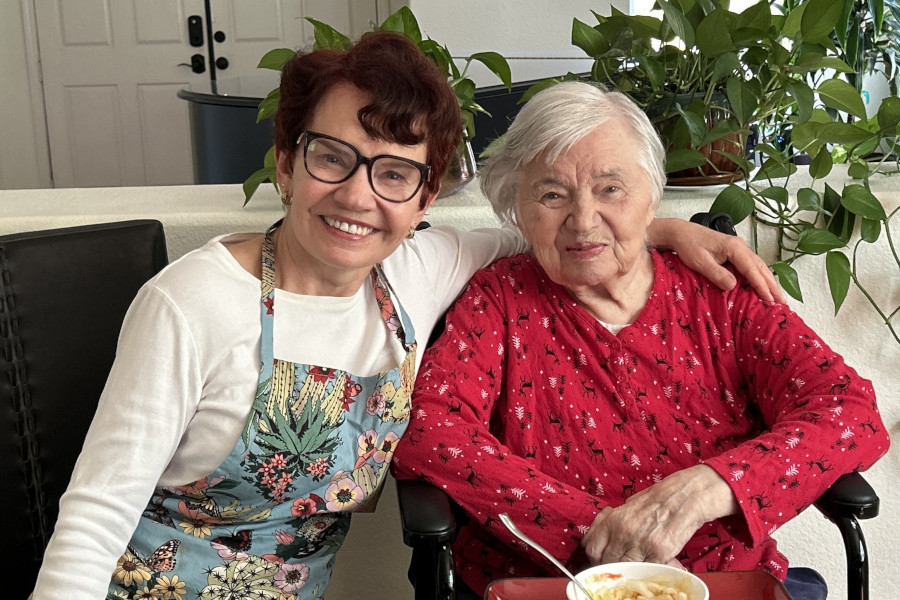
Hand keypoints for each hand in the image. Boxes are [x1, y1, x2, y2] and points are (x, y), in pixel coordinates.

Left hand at [581, 465, 737, 564]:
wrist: (685, 497)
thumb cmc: (657, 499)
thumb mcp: (628, 505)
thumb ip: (612, 521)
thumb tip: (599, 535)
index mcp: (614, 519)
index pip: (592, 548)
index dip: (595, 556)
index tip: (600, 558)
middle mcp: (625, 533)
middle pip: (606, 561)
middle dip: (610, 564)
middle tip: (618, 562)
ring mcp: (642, 545)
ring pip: (624, 568)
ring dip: (628, 568)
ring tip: (634, 562)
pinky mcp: (660, 554)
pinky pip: (647, 569)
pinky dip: (647, 568)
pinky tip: (650, 561)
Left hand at [648, 218, 784, 303]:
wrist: (681, 232)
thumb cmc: (689, 245)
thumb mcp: (700, 262)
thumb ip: (717, 274)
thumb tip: (733, 286)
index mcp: (734, 248)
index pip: (752, 270)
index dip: (761, 286)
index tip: (770, 300)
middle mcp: (740, 247)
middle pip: (761, 268)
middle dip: (772, 286)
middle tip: (782, 303)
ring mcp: (738, 249)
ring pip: (758, 266)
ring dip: (768, 282)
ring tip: (777, 298)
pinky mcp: (734, 252)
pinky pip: (751, 266)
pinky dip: (759, 276)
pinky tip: (762, 286)